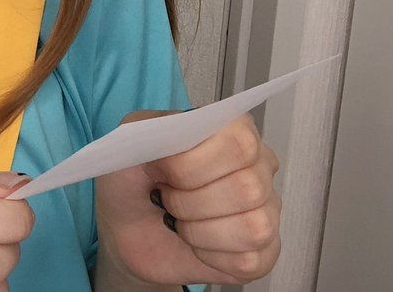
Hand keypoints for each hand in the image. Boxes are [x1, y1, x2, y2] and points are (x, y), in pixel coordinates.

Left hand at [94, 112, 280, 286]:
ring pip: (253, 228)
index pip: (239, 144)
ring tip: (179, 221)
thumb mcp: (130, 143)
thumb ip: (151, 131)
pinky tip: (194, 243)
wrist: (127, 224)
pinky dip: (209, 256)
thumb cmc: (134, 178)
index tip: (160, 171)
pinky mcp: (262, 252)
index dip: (194, 165)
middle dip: (189, 202)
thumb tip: (177, 140)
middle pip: (246, 189)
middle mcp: (258, 167)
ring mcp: (265, 210)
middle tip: (166, 198)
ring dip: (198, 231)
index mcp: (233, 131)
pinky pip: (249, 261)